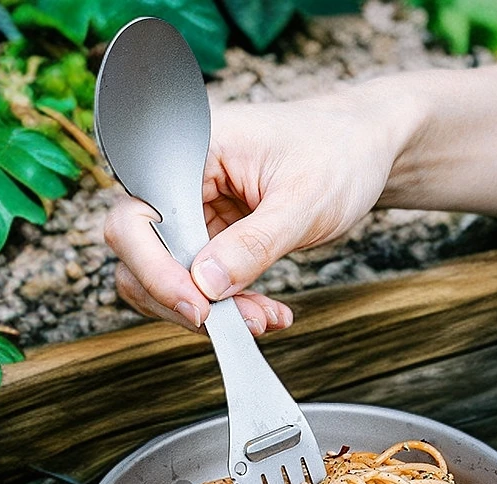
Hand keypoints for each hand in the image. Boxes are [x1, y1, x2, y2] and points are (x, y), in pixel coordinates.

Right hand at [104, 88, 413, 332]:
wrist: (360, 152)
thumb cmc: (336, 153)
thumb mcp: (303, 201)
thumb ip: (255, 243)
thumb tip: (206, 284)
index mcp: (189, 148)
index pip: (137, 218)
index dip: (157, 270)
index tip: (200, 308)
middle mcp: (177, 177)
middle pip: (140, 255)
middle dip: (187, 299)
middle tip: (244, 322)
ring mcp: (191, 209)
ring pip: (168, 277)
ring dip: (211, 309)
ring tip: (264, 318)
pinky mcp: (209, 235)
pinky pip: (199, 282)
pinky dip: (228, 305)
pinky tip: (265, 311)